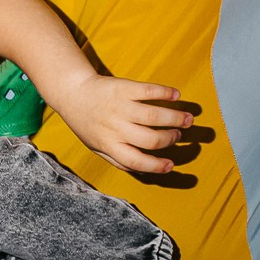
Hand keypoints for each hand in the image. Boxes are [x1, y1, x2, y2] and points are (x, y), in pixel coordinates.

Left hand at [46, 71, 192, 173]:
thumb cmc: (87, 124)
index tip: (171, 165)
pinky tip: (176, 95)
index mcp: (109, 144)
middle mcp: (115, 127)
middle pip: (150, 139)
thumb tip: (145, 171)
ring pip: (154, 116)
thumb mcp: (96, 146)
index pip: (135, 161)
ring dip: (175, 118)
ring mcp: (120, 107)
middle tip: (178, 135)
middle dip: (170, 139)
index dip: (156, 166)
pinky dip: (166, 92)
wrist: (72, 93)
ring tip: (187, 119)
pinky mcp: (124, 88)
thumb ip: (118, 159)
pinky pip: (149, 90)